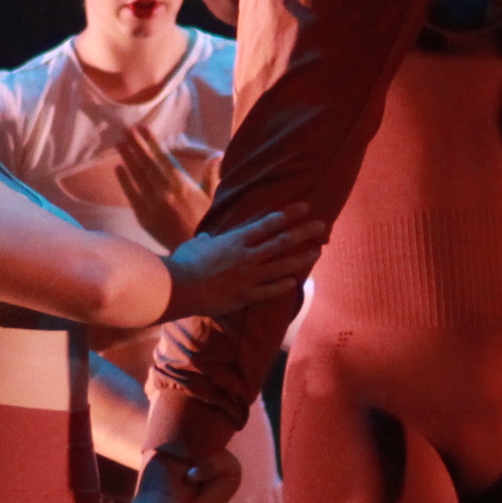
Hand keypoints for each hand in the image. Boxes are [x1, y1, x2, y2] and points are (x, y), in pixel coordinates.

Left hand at [109, 128, 214, 249]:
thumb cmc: (207, 223)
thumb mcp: (213, 198)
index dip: (151, 142)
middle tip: (125, 128)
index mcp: (183, 184)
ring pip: (138, 176)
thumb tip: (216, 155)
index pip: (163, 157)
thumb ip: (212, 175)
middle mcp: (166, 192)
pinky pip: (132, 196)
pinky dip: (124, 181)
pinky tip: (118, 168)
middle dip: (136, 145)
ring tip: (119, 142)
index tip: (142, 127)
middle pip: (147, 163)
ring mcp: (153, 205)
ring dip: (127, 158)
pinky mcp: (144, 217)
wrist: (195, 252)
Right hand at [161, 203, 325, 316]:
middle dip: (304, 231)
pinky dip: (284, 285)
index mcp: (237, 239)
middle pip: (282, 241)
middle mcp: (248, 255)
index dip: (289, 214)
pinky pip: (271, 290)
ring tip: (317, 251)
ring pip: (283, 265)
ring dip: (301, 257)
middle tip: (322, 225)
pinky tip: (295, 282)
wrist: (179, 287)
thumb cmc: (184, 263)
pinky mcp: (247, 296)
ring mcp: (250, 276)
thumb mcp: (196, 245)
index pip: (269, 223)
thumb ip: (206, 241)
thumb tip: (206, 239)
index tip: (306, 206)